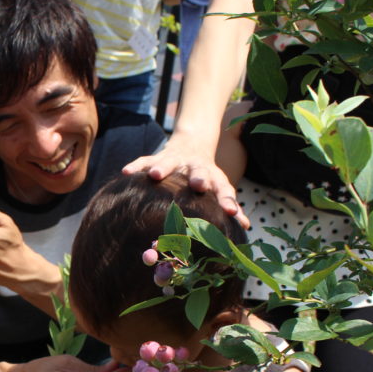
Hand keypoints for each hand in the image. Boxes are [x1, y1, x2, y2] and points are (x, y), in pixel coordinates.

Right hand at [123, 131, 250, 228]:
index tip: (231, 213)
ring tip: (154, 175)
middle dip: (198, 178)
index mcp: (213, 178)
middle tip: (198, 185)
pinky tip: (127, 172)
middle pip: (199, 171)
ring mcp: (176, 160)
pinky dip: (137, 165)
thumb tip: (246, 227)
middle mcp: (196, 167)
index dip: (227, 201)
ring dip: (163, 168)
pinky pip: (145, 160)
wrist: (193, 144)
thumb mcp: (220, 187)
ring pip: (169, 162)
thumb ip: (229, 205)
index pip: (223, 189)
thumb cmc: (206, 176)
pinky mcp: (158, 157)